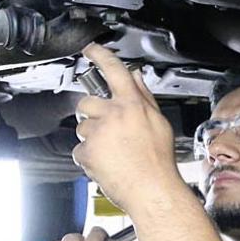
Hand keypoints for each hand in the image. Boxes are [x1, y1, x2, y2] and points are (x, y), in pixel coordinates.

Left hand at [73, 43, 181, 212]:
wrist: (152, 191)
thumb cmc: (159, 162)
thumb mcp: (159, 124)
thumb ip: (145, 97)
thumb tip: (136, 78)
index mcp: (133, 105)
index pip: (114, 70)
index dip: (100, 55)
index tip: (90, 50)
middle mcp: (113, 115)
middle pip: (87, 103)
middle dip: (92, 114)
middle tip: (108, 130)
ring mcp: (98, 133)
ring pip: (82, 128)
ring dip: (92, 138)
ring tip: (113, 152)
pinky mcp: (87, 152)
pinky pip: (80, 149)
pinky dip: (89, 157)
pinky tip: (107, 163)